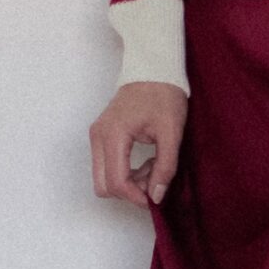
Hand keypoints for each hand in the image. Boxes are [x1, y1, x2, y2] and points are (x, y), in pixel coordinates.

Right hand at [90, 80, 188, 210]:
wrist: (154, 70)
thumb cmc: (164, 95)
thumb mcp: (171, 132)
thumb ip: (165, 166)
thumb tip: (157, 195)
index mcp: (113, 134)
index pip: (116, 182)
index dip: (136, 197)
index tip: (156, 198)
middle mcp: (99, 137)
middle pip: (103, 186)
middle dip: (129, 191)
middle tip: (154, 180)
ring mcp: (97, 136)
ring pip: (103, 178)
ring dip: (128, 182)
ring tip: (154, 167)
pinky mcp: (101, 136)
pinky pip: (107, 166)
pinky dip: (124, 172)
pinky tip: (145, 161)